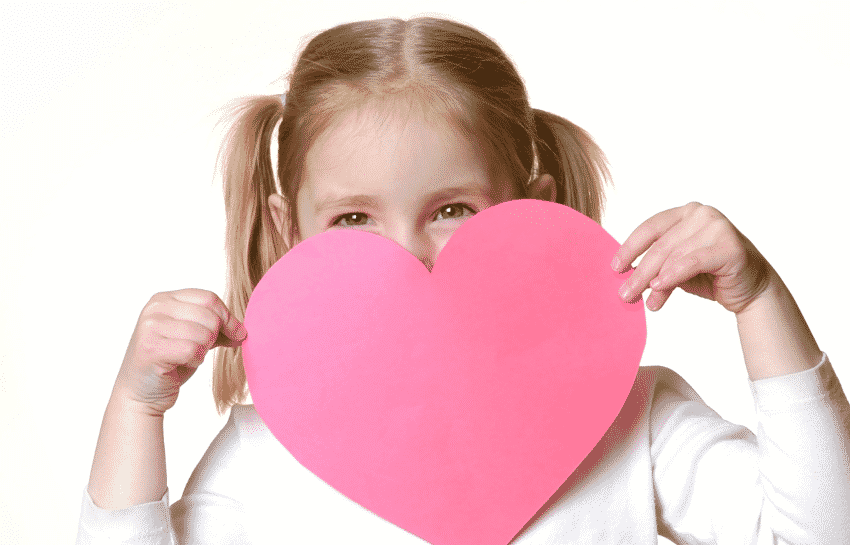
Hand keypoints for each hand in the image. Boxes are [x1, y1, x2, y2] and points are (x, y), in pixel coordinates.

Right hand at [112, 289, 246, 415]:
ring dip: (203, 351)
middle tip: (202, 349)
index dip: (228, 317)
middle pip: (210, 315)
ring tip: (187, 357)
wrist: (141, 393)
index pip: (209, 298)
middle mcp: (155, 308)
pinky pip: (193, 350)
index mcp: (165, 299)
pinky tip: (182, 364)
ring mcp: (150, 327)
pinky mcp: (151, 348)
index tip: (237, 333)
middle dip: (215, 336)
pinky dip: (195, 361)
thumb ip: (216, 327)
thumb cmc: (169, 363)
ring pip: (204, 333)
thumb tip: (242, 330)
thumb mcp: (194, 337)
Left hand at [610, 202, 775, 313]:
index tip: (614, 268)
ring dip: (653, 281)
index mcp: (685, 213)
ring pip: (673, 256)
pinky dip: (673, 276)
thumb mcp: (675, 269)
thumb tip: (624, 277)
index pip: (650, 228)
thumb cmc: (710, 276)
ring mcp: (717, 227)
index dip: (629, 248)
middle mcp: (701, 214)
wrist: (750, 290)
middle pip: (660, 245)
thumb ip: (655, 266)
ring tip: (643, 302)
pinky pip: (691, 262)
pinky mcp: (729, 246)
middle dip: (639, 272)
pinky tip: (659, 289)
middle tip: (624, 294)